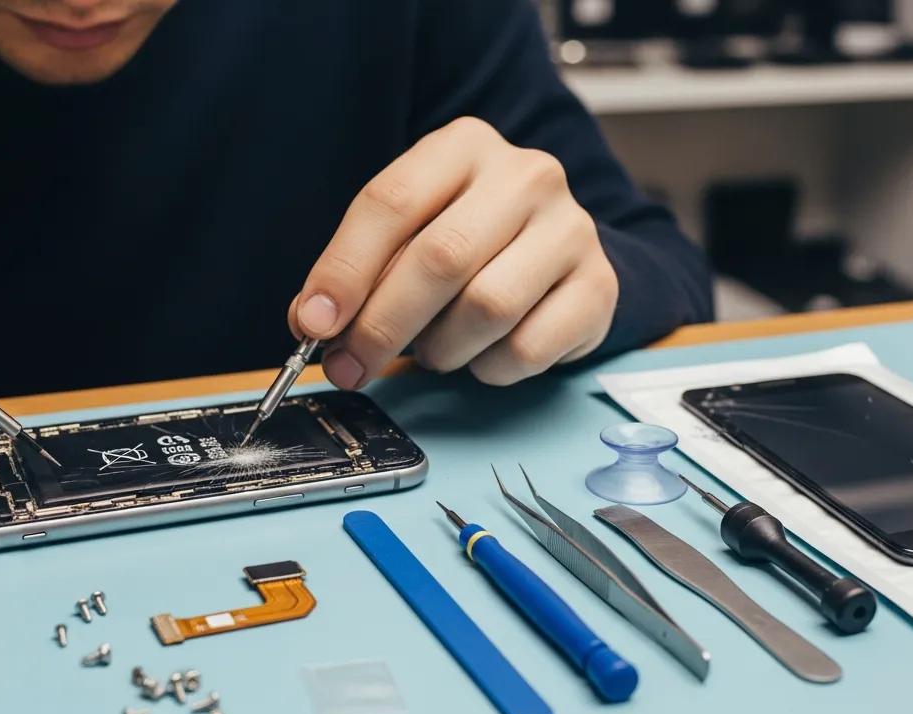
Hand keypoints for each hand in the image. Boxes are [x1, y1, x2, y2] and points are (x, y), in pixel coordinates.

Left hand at [289, 117, 617, 388]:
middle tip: (349, 365)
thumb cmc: (468, 243)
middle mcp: (526, 175)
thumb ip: (358, 272)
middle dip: (382, 324)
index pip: (391, 203)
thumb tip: (313, 323)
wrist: (558, 253)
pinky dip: (488, 368)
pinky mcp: (599, 286)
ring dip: (441, 348)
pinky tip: (482, 355)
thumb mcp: (406, 235)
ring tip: (432, 350)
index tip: (313, 323)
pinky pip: (527, 348)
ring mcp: (571, 229)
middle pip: (441, 258)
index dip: (344, 270)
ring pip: (487, 307)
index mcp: (465, 145)